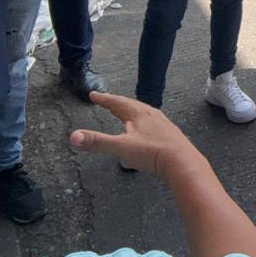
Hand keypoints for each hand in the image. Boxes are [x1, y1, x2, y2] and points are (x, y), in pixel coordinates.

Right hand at [70, 91, 205, 181]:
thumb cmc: (152, 152)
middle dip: (116, 103)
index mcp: (139, 114)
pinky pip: (151, 122)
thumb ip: (97, 142)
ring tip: (124, 112)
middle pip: (131, 105)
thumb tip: (73, 136)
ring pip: (143, 113)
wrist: (182, 161)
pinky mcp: (168, 134)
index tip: (94, 95)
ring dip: (130, 110)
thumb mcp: (121, 147)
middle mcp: (151, 115)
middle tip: (106, 100)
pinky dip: (141, 121)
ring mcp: (162, 123)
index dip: (104, 99)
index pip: (117, 103)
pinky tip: (144, 129)